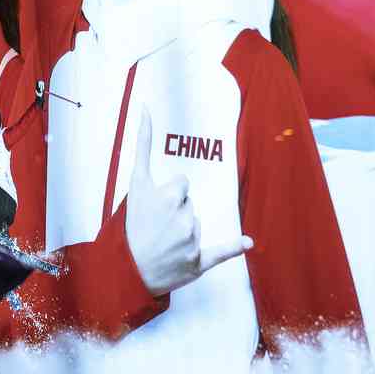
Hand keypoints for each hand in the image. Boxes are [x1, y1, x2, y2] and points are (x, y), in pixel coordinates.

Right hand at [125, 110, 252, 295]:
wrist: (127, 267)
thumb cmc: (130, 223)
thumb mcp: (135, 183)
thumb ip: (143, 143)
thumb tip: (146, 108)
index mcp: (170, 197)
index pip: (183, 185)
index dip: (169, 193)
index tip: (156, 205)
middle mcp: (184, 217)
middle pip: (189, 204)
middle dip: (176, 212)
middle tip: (157, 226)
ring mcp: (193, 241)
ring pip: (196, 224)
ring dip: (184, 231)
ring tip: (164, 242)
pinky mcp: (198, 261)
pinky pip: (221, 252)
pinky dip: (233, 247)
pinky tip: (247, 242)